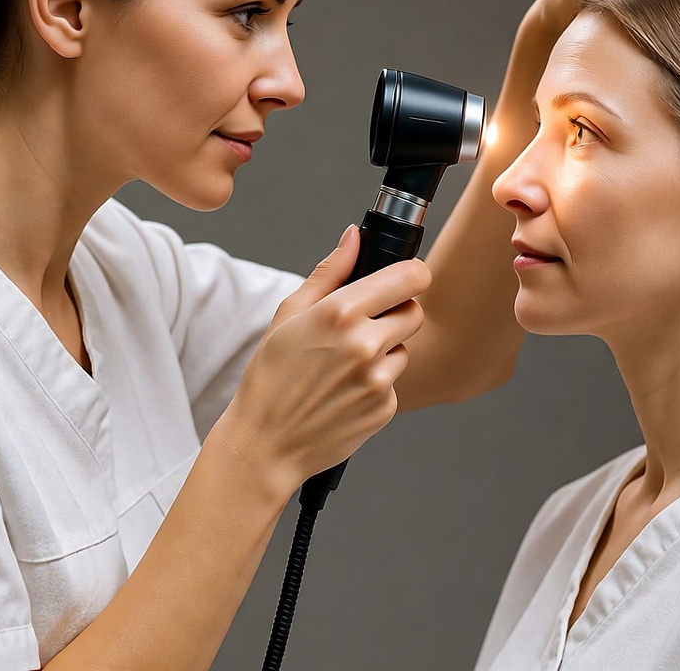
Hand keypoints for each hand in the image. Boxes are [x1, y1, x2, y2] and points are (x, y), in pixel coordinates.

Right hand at [218, 226, 431, 490]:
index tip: (407, 278)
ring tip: (346, 364)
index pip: (409, 277)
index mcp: (340, 313)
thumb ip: (329, 271)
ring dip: (386, 351)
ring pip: (405, 348)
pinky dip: (378, 383)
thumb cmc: (270, 377)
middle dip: (396, 314)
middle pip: (415, 312)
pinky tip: (345, 390)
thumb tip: (353, 236)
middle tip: (365, 326)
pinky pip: (395, 383)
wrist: (264, 444)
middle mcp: (365, 344)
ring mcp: (378, 380)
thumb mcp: (289, 314)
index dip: (412, 274)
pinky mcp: (385, 408)